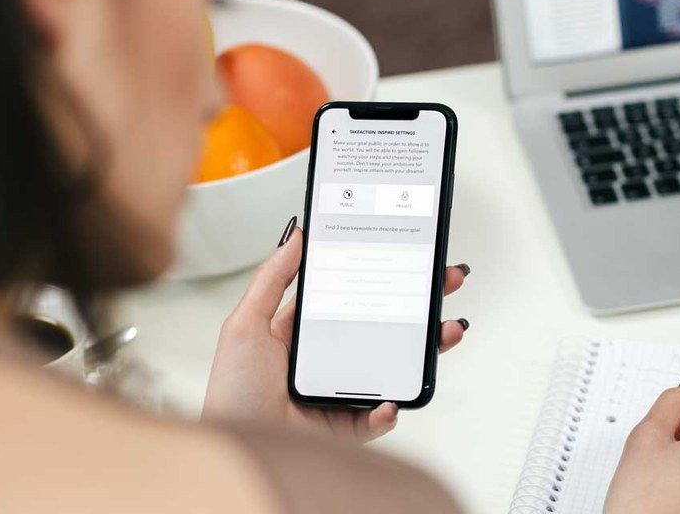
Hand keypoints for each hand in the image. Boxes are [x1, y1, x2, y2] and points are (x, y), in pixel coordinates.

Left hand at [201, 225, 469, 441]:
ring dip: (426, 351)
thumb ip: (272, 278)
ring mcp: (342, 394)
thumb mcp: (246, 323)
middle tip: (446, 282)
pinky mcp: (348, 428)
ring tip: (446, 331)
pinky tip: (392, 399)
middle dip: (420, 305)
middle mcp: (329, 361)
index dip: (383, 278)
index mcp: (306, 333)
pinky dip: (391, 410)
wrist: (234, 445)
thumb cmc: (232, 390)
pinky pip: (379, 418)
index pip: (355, 298)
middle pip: (385, 327)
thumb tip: (295, 235)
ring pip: (394, 368)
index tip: (409, 257)